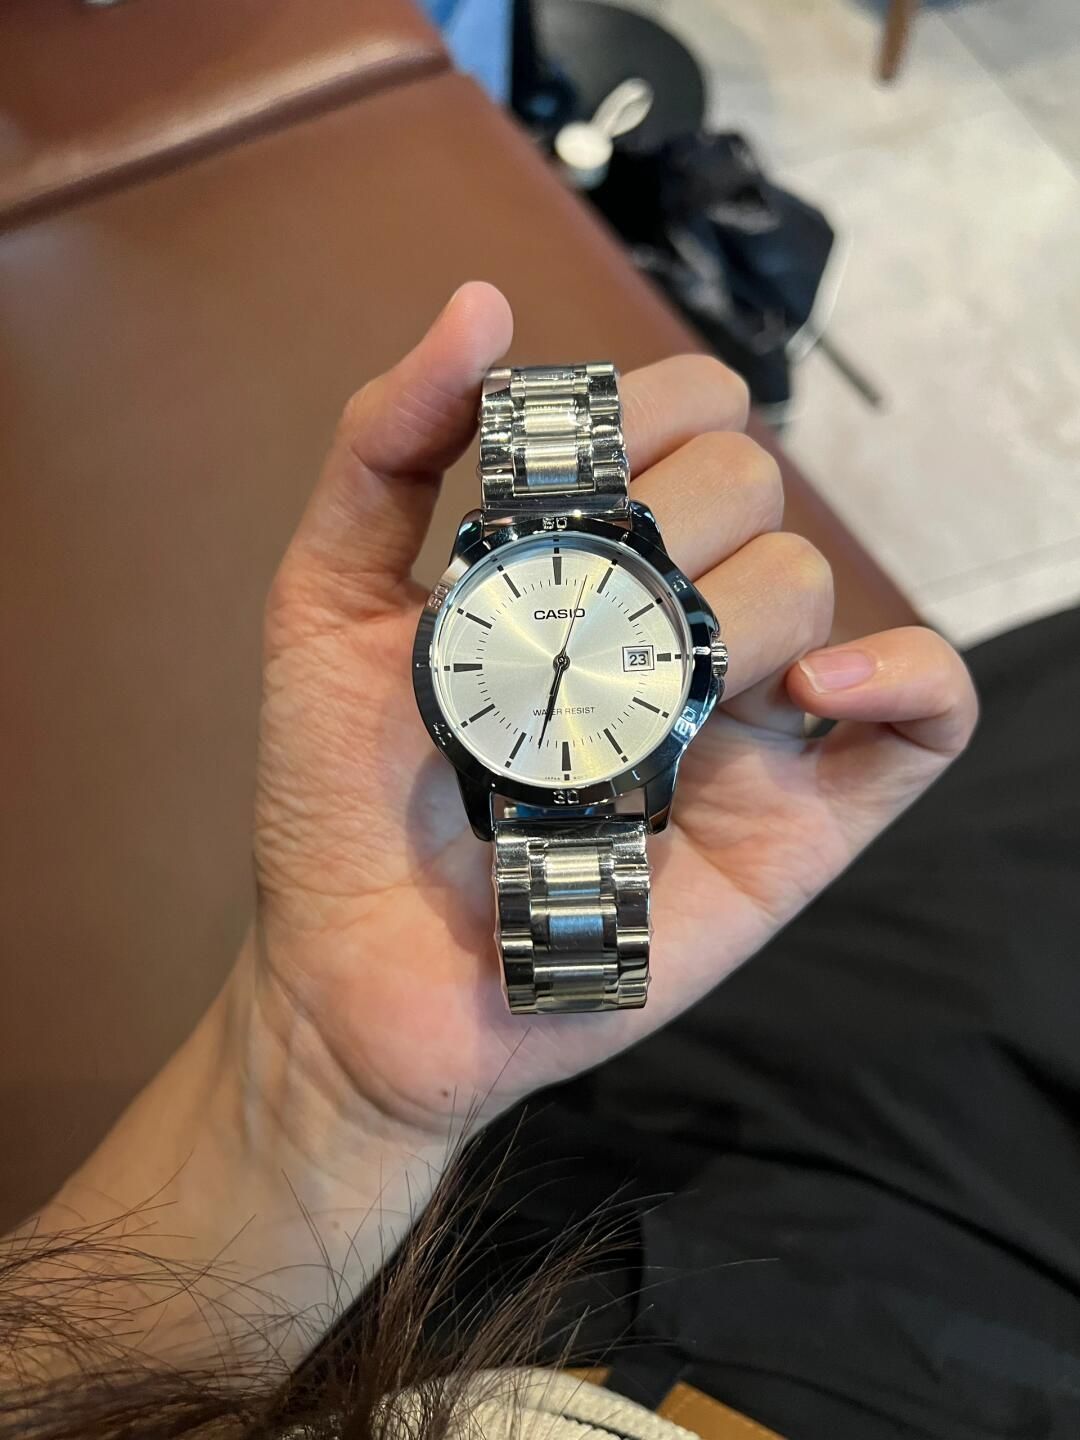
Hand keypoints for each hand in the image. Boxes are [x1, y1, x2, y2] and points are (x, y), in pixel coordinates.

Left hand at [248, 283, 977, 1169]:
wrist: (359, 970)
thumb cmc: (339, 794)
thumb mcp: (325, 599)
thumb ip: (384, 448)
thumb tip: (482, 305)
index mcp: (591, 557)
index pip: (687, 415)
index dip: (649, 407)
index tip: (577, 471)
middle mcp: (679, 620)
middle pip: (749, 484)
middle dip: (668, 517)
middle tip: (578, 618)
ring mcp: (747, 719)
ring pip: (810, 583)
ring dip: (728, 610)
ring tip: (630, 699)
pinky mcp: (801, 821)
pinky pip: (925, 722)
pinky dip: (905, 677)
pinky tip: (803, 694)